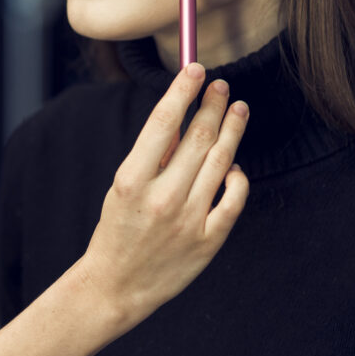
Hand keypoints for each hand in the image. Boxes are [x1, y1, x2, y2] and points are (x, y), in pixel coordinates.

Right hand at [74, 63, 249, 327]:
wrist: (116, 286)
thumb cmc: (117, 229)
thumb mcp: (122, 186)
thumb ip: (152, 155)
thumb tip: (182, 116)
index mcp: (132, 180)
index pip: (164, 121)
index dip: (184, 90)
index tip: (196, 69)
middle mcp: (162, 198)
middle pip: (199, 137)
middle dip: (213, 105)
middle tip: (222, 86)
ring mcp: (189, 220)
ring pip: (222, 161)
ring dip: (233, 129)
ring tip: (238, 109)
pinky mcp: (209, 241)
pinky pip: (234, 197)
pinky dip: (237, 176)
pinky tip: (234, 163)